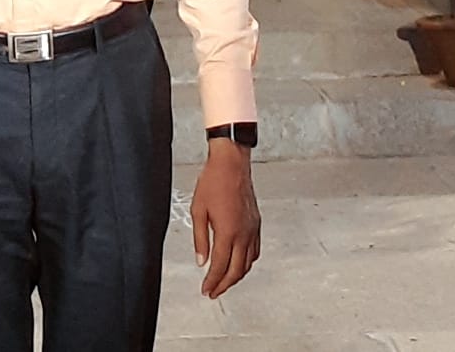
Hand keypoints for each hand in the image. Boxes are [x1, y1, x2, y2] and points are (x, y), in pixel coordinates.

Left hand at [191, 140, 260, 298]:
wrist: (231, 163)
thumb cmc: (213, 181)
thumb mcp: (198, 210)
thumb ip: (200, 239)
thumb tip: (201, 261)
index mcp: (227, 232)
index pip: (220, 266)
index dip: (212, 282)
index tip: (205, 290)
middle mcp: (243, 234)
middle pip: (236, 270)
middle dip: (224, 285)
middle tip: (213, 292)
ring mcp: (252, 229)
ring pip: (247, 263)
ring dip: (236, 276)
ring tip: (224, 282)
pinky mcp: (256, 224)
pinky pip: (254, 251)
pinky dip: (246, 263)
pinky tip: (239, 263)